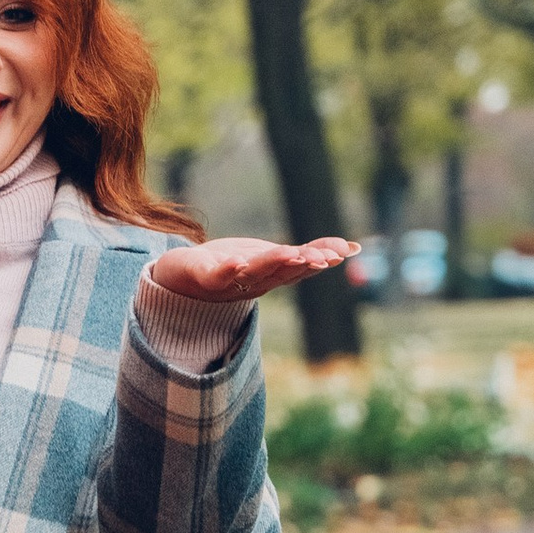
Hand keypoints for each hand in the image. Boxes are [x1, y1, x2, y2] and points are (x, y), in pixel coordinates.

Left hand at [152, 233, 358, 308]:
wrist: (180, 279)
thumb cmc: (231, 266)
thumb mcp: (272, 257)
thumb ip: (308, 253)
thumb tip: (353, 249)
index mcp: (272, 277)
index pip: (301, 268)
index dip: (320, 259)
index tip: (342, 252)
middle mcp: (254, 283)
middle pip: (282, 272)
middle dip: (302, 264)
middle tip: (324, 257)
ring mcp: (229, 282)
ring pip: (255, 273)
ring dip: (273, 264)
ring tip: (290, 253)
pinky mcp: (203, 276)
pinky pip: (217, 275)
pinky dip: (228, 270)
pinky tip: (238, 261)